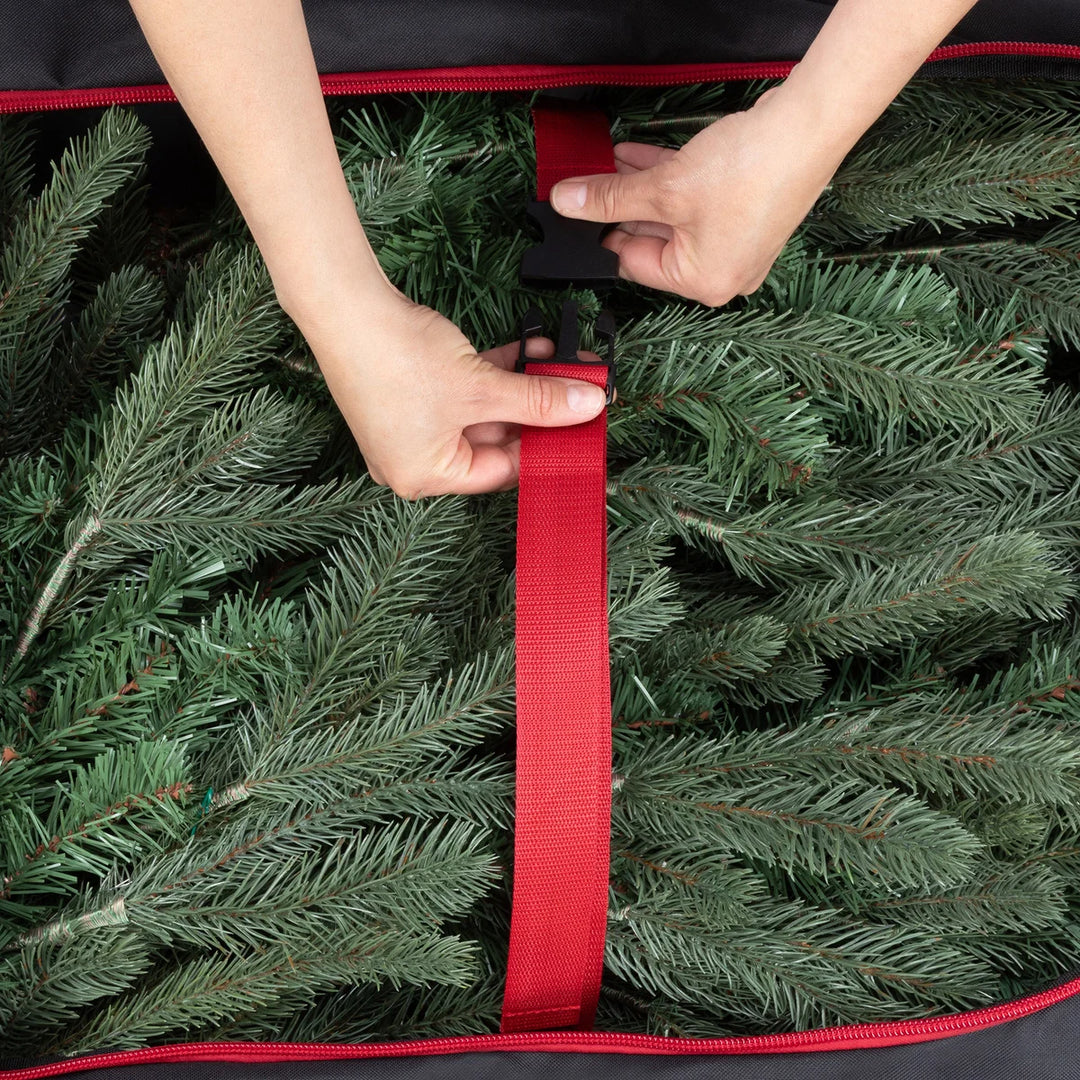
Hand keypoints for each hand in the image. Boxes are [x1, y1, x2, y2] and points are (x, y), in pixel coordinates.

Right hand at [293, 287, 608, 499]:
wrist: (344, 305)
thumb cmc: (393, 359)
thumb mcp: (480, 387)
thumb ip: (538, 400)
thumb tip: (586, 406)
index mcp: (425, 475)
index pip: (501, 471)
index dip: (545, 447)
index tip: (581, 429)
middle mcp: (415, 457)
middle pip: (495, 438)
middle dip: (539, 408)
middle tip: (580, 391)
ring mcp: (412, 423)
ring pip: (484, 409)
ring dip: (523, 384)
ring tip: (561, 360)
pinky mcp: (412, 390)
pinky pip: (465, 389)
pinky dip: (496, 371)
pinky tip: (529, 348)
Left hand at [548, 80, 841, 306]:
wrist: (809, 128)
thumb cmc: (751, 170)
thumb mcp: (664, 187)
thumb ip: (610, 198)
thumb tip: (567, 202)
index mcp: (701, 283)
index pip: (632, 263)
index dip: (601, 233)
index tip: (576, 210)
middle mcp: (722, 272)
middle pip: (653, 240)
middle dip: (620, 206)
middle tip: (587, 181)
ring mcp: (738, 244)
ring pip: (673, 217)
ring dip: (639, 188)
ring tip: (606, 161)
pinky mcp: (747, 213)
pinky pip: (695, 203)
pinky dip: (668, 181)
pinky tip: (635, 156)